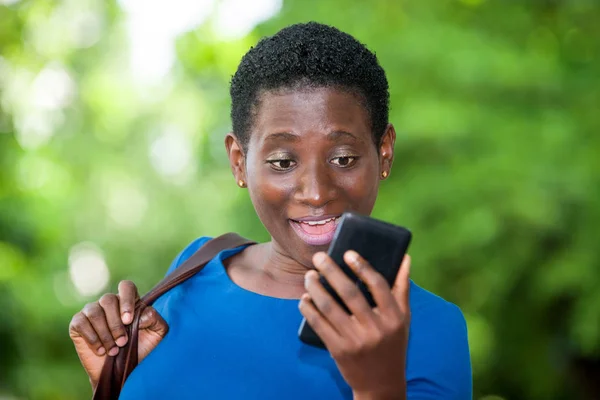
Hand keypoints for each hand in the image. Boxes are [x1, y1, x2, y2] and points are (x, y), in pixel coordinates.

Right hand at [68, 280, 167, 388]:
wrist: (121, 372)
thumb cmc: (141, 349)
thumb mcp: (156, 334)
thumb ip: (154, 319)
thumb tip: (142, 313)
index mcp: (128, 301)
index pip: (126, 286)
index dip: (126, 300)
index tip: (128, 320)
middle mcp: (109, 303)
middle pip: (108, 300)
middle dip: (116, 324)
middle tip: (122, 342)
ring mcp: (92, 311)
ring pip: (94, 312)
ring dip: (105, 334)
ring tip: (113, 350)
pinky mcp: (77, 323)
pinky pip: (81, 323)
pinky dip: (92, 338)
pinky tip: (101, 351)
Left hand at [299, 251, 410, 399]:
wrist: (381, 384)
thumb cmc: (393, 345)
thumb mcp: (403, 318)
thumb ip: (402, 287)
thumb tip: (405, 257)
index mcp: (393, 317)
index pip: (377, 285)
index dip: (362, 266)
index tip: (348, 253)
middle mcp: (375, 328)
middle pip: (349, 293)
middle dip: (331, 271)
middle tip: (318, 257)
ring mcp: (355, 340)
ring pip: (329, 307)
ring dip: (315, 288)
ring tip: (309, 276)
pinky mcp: (338, 350)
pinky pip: (319, 324)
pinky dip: (309, 309)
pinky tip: (305, 298)